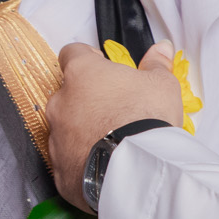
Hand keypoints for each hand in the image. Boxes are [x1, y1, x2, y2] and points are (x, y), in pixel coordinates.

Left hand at [46, 42, 184, 210]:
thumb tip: (160, 50)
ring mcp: (57, 137)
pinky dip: (83, 160)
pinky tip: (106, 161)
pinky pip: (69, 159)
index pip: (73, 53)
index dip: (88, 58)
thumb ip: (156, 64)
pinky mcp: (60, 168)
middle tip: (115, 107)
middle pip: (68, 93)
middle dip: (88, 99)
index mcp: (82, 74)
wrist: (138, 168)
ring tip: (113, 139)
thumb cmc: (145, 121)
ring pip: (66, 128)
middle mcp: (61, 103)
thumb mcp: (161, 84)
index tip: (102, 66)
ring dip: (84, 130)